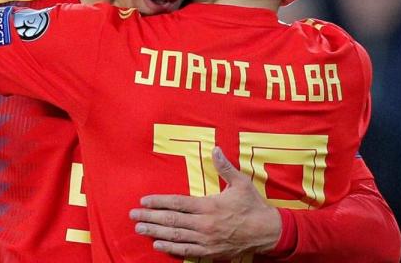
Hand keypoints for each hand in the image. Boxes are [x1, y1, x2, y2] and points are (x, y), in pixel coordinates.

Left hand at [129, 147, 281, 258]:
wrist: (267, 232)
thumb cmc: (253, 206)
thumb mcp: (241, 183)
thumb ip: (225, 167)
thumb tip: (215, 149)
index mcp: (209, 205)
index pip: (178, 203)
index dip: (159, 202)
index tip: (144, 201)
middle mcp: (204, 223)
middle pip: (171, 220)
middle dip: (150, 217)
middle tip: (133, 216)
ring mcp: (206, 239)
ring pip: (175, 236)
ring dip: (155, 232)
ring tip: (140, 229)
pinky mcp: (209, 251)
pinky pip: (186, 250)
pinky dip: (171, 248)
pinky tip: (158, 245)